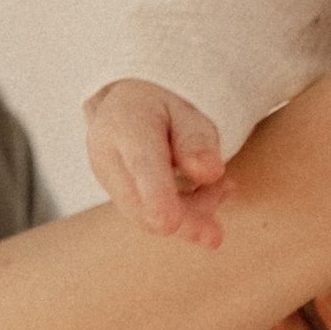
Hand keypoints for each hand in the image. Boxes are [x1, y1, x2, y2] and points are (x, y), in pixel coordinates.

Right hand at [85, 77, 231, 244]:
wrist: (130, 105)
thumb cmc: (164, 104)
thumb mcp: (186, 109)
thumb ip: (197, 139)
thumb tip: (210, 173)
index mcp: (124, 122)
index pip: (141, 162)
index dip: (155, 194)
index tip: (169, 224)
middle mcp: (106, 154)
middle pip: (140, 203)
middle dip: (185, 219)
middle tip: (220, 224)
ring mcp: (109, 180)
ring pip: (146, 217)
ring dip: (192, 215)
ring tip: (224, 187)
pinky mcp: (119, 196)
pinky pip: (150, 217)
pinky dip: (185, 214)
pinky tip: (214, 193)